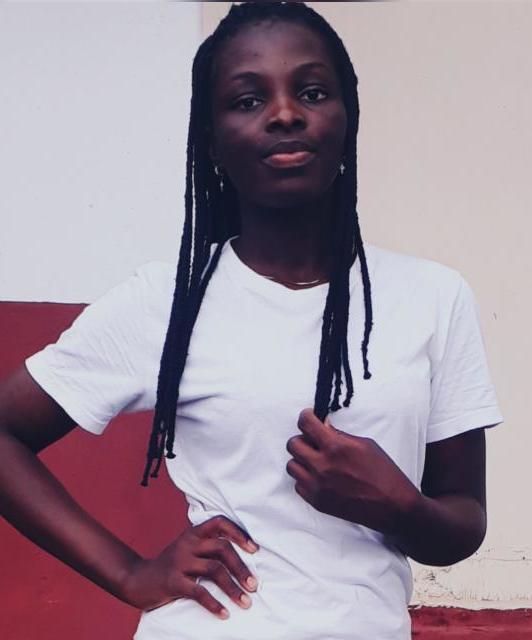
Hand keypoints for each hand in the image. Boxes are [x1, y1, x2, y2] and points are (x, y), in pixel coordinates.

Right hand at [120, 516, 258, 618]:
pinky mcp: (172, 581)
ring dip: (233, 588)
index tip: (254, 549)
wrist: (137, 580)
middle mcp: (188, 543)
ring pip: (215, 570)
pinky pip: (199, 592)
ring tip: (246, 602)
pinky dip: (214, 604)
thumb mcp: (187, 549)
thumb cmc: (171, 566)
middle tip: (254, 585)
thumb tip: (243, 557)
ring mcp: (179, 561)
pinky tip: (225, 613)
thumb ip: (207, 547)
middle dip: (242, 567)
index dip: (239, 533)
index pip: (220, 523)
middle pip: (222, 549)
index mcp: (193, 533)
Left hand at [285, 409, 419, 533]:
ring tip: (315, 460)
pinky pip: (298, 485)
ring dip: (301, 459)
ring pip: (291, 465)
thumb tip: (323, 426)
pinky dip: (305, 478)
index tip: (309, 417)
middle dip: (303, 438)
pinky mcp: (317, 502)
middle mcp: (322, 466)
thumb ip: (339, 435)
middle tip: (313, 440)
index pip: (306, 424)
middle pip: (293, 444)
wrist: (392, 506)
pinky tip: (319, 477)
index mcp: (335, 447)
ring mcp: (317, 486)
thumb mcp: (365, 444)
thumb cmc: (383, 473)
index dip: (306, 417)